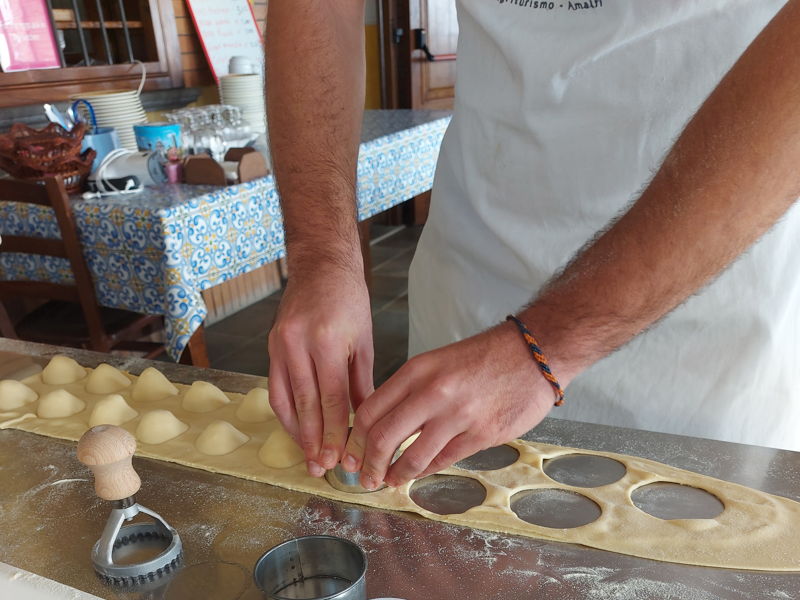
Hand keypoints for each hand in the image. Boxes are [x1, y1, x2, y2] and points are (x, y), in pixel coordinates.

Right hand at [268, 265, 372, 476]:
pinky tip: (296, 428)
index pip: (332, 398)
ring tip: (307, 456)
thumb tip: (364, 423)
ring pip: (284, 399)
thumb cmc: (348, 299)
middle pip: (306, 404)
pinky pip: (275, 386)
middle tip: (321, 468)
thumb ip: (361, 384)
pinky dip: (286, 411)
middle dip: (314, 440)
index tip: (340, 457)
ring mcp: (280, 344)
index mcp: (327, 341)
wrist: (320, 265)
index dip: (335, 432)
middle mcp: (298, 343)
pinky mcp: (271, 345)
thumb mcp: (363, 340)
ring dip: (296, 432)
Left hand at [342, 321, 556, 488]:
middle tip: (363, 477)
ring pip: (412, 457)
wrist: (533, 353)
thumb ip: (410, 391)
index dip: (354, 439)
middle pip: (383, 437)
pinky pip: (443, 460)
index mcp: (417, 371)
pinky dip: (425, 471)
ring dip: (395, 475)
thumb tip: (382, 425)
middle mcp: (433, 392)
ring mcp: (458, 415)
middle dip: (368, 464)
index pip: (369, 410)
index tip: (350, 454)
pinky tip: (418, 473)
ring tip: (389, 481)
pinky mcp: (481, 434)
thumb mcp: (437, 362)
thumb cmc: (483, 357)